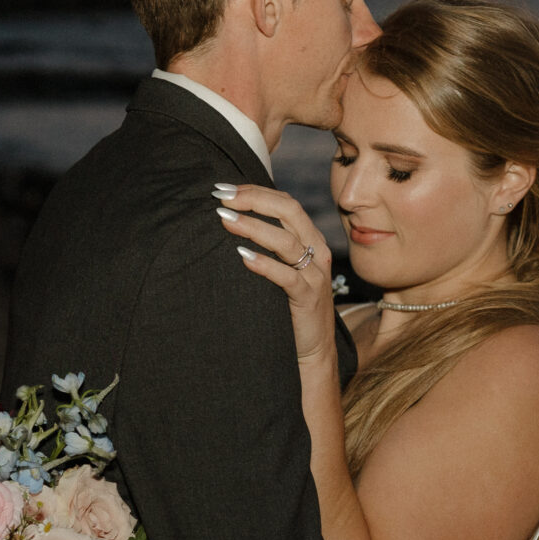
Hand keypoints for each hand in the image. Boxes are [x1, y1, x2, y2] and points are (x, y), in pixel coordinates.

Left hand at [218, 182, 337, 368]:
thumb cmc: (291, 307)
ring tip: (225, 220)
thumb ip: (270, 246)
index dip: (255, 192)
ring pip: (286, 241)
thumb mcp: (285, 269)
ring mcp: (314, 275)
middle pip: (289, 212)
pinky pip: (288, 277)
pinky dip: (265, 264)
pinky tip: (242, 257)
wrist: (313, 350)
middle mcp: (316, 252)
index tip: (224, 189)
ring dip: (253, 227)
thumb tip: (232, 222)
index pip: (285, 203)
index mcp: (310, 240)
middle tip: (222, 198)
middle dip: (254, 200)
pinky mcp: (308, 299)